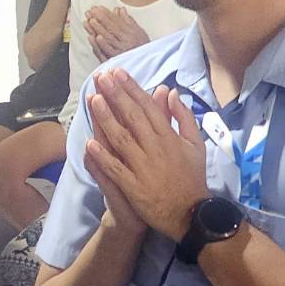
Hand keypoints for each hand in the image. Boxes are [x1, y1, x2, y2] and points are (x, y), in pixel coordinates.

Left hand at [83, 69, 207, 241]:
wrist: (189, 212)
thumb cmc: (191, 176)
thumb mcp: (196, 144)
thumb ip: (183, 117)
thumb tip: (169, 93)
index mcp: (170, 136)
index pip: (147, 107)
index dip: (131, 88)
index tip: (118, 73)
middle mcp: (155, 147)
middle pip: (132, 117)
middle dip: (115, 95)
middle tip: (100, 77)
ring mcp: (143, 166)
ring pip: (121, 138)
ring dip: (106, 118)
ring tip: (92, 100)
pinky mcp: (133, 185)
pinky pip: (115, 168)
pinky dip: (103, 156)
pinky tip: (89, 143)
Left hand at [85, 6, 149, 61]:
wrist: (147, 62)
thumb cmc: (142, 46)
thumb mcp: (138, 31)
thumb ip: (128, 20)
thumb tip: (120, 9)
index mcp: (130, 32)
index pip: (116, 21)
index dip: (106, 14)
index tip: (97, 8)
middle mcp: (126, 39)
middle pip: (111, 27)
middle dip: (100, 18)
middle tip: (90, 12)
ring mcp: (121, 49)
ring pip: (108, 37)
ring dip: (98, 28)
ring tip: (90, 21)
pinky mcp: (117, 58)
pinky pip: (109, 50)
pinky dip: (102, 44)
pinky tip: (95, 37)